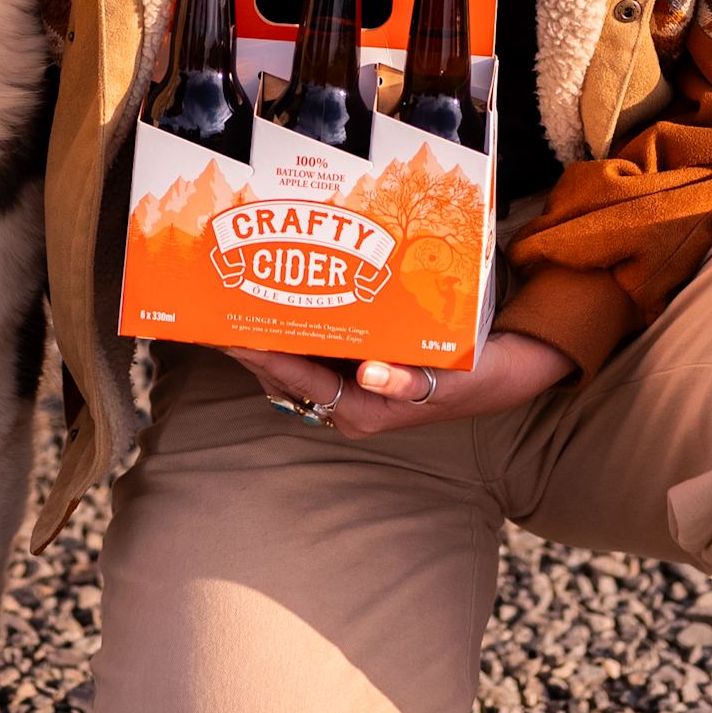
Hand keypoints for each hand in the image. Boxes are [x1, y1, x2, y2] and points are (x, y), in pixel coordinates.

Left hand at [224, 332, 577, 439]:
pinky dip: (289, 333)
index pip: (299, 379)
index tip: (231, 333)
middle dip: (251, 343)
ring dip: (265, 336)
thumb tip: (371, 373)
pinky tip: (274, 304)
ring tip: (232, 301)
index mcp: (361, 411)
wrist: (496, 376)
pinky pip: (309, 356)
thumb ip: (407, 381)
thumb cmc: (468, 376)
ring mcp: (346, 393)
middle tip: (215, 308)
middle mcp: (346, 406)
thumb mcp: (446, 377)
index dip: (262, 355)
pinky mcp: (352, 376)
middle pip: (284, 374)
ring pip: (292, 366)